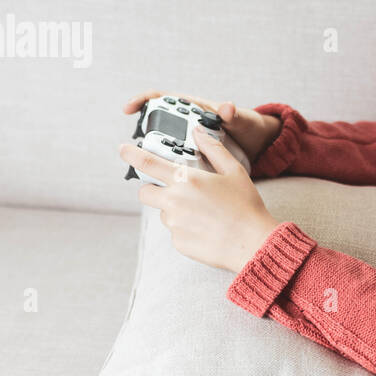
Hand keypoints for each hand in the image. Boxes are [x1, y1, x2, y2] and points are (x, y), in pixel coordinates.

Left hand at [119, 125, 281, 272]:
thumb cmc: (246, 205)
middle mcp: (174, 201)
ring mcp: (174, 224)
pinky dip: (186, 228)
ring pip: (164, 213)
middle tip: (173, 191)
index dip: (132, 154)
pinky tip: (207, 229)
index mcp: (186, 179)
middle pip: (145, 192)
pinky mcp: (178, 242)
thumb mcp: (234, 171)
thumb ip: (213, 149)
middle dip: (152, 189)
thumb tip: (198, 132)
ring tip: (204, 214)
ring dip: (176, 210)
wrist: (253, 243)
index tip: (123, 149)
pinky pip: (175, 231)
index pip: (148, 163)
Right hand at [122, 89, 283, 162]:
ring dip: (155, 160)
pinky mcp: (193, 161)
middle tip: (139, 152)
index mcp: (194, 109)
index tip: (129, 109)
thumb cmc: (250, 128)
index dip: (143, 101)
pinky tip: (167, 186)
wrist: (262, 148)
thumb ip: (233, 115)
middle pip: (156, 129)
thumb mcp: (243, 121)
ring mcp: (188, 144)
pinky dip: (170, 174)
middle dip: (145, 139)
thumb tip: (226, 107)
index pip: (161, 99)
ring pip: (163, 150)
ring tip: (151, 173)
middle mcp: (187, 126)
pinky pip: (175, 166)